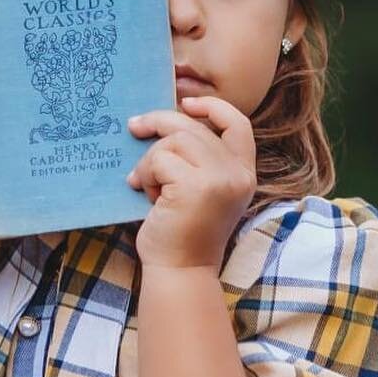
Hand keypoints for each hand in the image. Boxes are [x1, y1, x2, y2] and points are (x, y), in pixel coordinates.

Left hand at [125, 95, 256, 271]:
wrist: (180, 272)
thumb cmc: (182, 235)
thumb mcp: (200, 192)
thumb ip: (198, 161)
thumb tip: (165, 121)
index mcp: (243, 174)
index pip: (238, 124)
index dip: (212, 107)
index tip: (185, 104)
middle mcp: (238, 174)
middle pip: (193, 127)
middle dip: (159, 123)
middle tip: (134, 127)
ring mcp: (220, 179)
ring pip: (174, 140)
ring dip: (150, 159)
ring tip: (145, 184)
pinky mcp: (197, 187)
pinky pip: (160, 159)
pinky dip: (145, 174)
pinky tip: (144, 194)